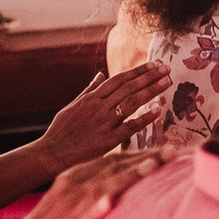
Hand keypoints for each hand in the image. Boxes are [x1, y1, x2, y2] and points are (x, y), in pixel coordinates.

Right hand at [0, 150, 164, 218]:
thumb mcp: (78, 208)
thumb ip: (101, 195)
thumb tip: (128, 191)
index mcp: (78, 178)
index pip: (117, 160)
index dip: (144, 154)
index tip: (171, 149)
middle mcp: (75, 186)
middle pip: (116, 167)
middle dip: (147, 157)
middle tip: (177, 151)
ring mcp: (70, 207)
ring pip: (105, 184)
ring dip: (129, 174)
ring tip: (153, 164)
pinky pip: (84, 216)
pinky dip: (97, 207)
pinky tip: (109, 203)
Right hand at [36, 65, 169, 168]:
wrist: (52, 154)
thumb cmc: (62, 130)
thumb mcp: (73, 106)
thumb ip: (89, 90)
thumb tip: (100, 73)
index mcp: (91, 98)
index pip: (118, 80)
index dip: (137, 71)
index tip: (153, 64)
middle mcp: (98, 107)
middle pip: (128, 88)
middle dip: (148, 77)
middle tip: (166, 68)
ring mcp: (104, 123)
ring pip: (131, 102)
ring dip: (150, 90)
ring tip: (167, 82)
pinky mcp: (108, 140)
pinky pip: (130, 127)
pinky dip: (145, 118)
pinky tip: (158, 110)